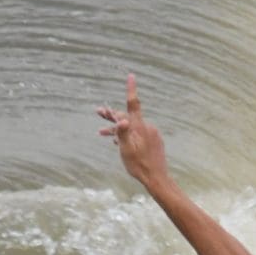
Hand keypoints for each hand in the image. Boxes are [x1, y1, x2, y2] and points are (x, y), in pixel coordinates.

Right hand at [96, 73, 167, 188]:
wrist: (157, 178)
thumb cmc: (139, 165)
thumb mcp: (126, 150)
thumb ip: (122, 133)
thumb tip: (121, 119)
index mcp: (139, 127)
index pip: (133, 104)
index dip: (131, 89)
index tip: (131, 75)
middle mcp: (146, 127)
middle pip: (127, 117)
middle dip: (112, 117)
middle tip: (98, 112)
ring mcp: (151, 134)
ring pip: (131, 127)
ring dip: (118, 129)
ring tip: (102, 133)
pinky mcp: (154, 140)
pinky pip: (138, 134)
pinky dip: (129, 136)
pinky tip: (119, 143)